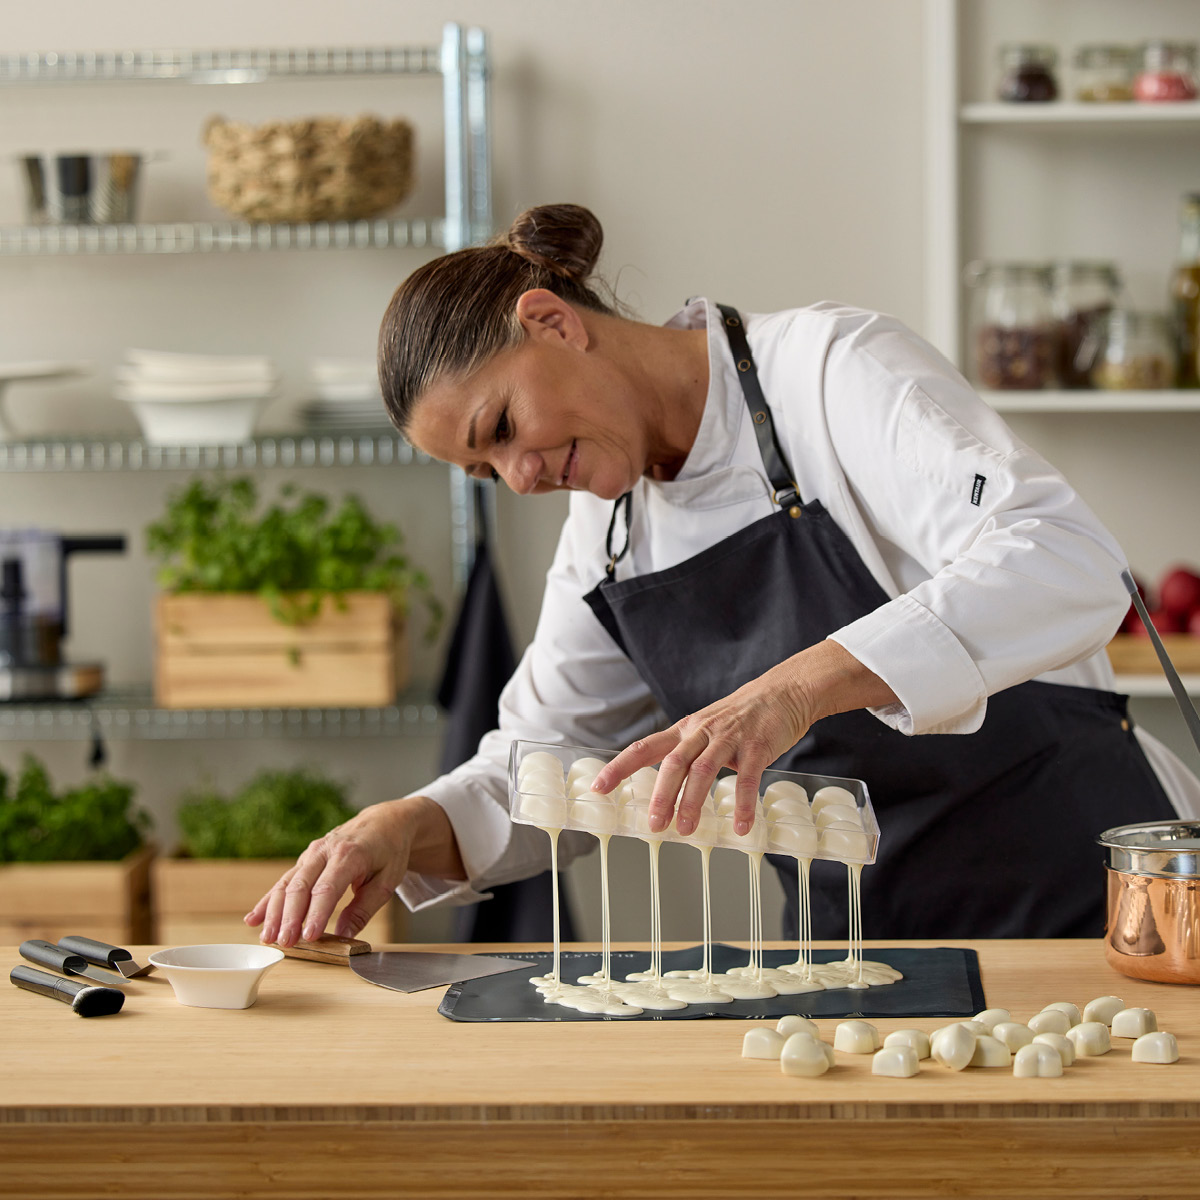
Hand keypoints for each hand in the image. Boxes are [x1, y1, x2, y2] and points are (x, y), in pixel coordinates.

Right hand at [244, 795, 463, 946]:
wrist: (384, 822)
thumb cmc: (389, 851)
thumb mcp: (387, 880)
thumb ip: (364, 908)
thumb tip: (344, 935)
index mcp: (349, 854)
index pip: (327, 888)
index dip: (316, 914)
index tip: (308, 936)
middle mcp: (325, 851)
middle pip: (301, 886)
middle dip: (290, 917)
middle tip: (284, 943)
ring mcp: (312, 853)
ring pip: (287, 884)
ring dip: (274, 912)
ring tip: (267, 937)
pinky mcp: (305, 860)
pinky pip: (283, 881)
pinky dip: (267, 901)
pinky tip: (253, 919)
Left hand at [590, 640, 896, 837]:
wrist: (783, 691)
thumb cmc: (742, 716)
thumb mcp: (706, 728)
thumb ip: (689, 753)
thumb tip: (668, 790)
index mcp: (685, 729)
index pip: (644, 747)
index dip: (619, 767)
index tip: (598, 787)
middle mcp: (702, 731)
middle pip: (673, 763)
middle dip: (661, 795)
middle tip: (654, 824)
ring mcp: (729, 738)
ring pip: (704, 770)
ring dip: (692, 801)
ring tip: (685, 829)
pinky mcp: (757, 746)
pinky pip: (748, 778)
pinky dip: (743, 803)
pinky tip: (740, 826)